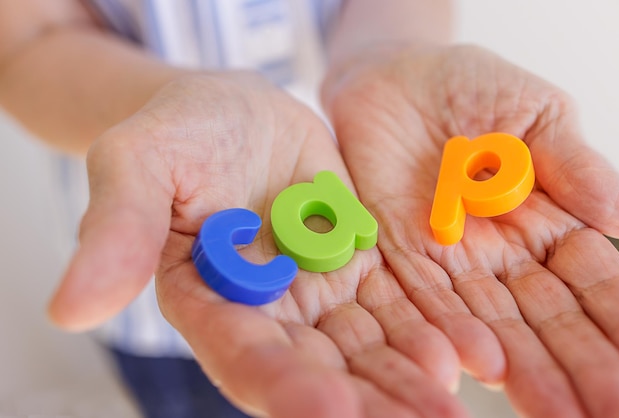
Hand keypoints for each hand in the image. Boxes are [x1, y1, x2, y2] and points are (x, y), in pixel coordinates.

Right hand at [48, 72, 467, 417]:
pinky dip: (430, 327)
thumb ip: (114, 232)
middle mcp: (269, 309)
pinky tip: (469, 350)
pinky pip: (398, 303)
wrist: (237, 110)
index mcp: (208, 301)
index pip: (245, 355)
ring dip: (408, 375)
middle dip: (368, 400)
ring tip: (453, 400)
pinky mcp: (360, 263)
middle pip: (319, 366)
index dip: (284, 385)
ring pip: (367, 345)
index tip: (329, 410)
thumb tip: (68, 307)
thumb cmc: (177, 132)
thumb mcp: (137, 163)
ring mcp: (319, 290)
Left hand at [323, 45, 618, 416]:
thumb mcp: (533, 113)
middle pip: (545, 319)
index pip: (590, 284)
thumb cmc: (469, 87)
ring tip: (556, 412)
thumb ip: (572, 163)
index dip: (616, 324)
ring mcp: (450, 261)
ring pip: (491, 324)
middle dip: (579, 366)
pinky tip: (480, 365)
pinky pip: (425, 300)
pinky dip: (451, 332)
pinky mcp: (398, 256)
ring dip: (524, 368)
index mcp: (547, 222)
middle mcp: (500, 255)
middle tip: (608, 414)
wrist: (392, 78)